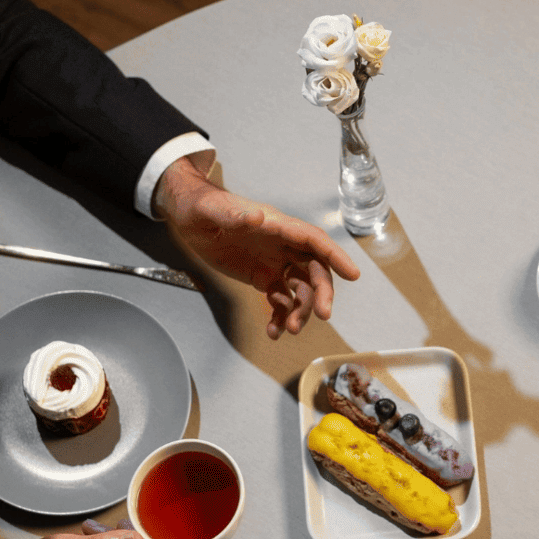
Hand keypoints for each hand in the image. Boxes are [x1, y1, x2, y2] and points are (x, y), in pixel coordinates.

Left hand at [154, 158, 360, 338]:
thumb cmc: (199, 206)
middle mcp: (282, 244)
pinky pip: (280, 299)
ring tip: (289, 330)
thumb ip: (233, 214)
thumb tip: (257, 216)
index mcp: (276, 225)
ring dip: (300, 310)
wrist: (186, 216)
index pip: (313, 240)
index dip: (335, 255)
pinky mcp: (263, 277)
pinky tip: (273, 331)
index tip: (352, 274)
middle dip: (321, 292)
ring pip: (300, 289)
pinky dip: (280, 317)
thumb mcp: (211, 209)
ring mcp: (274, 262)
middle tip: (322, 315)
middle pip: (314, 269)